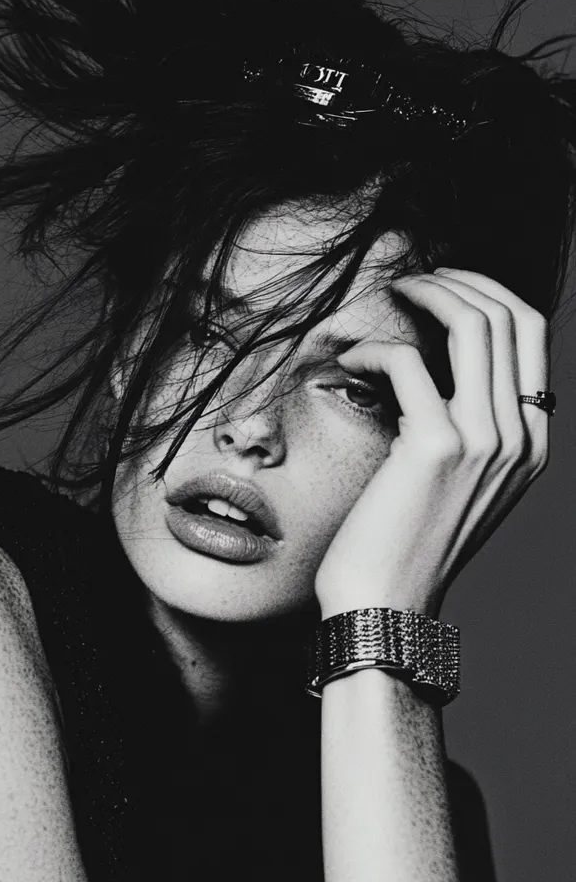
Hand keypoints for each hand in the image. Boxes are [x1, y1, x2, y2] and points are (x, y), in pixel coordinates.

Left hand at [314, 268, 549, 618]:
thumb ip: (466, 427)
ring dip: (425, 295)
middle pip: (509, 317)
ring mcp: (486, 441)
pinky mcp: (437, 447)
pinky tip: (349, 362)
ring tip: (388, 296)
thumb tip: (432, 365)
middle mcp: (520, 437)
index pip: (532, 335)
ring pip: (473, 326)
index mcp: (531, 442)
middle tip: (412, 279)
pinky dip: (373, 349)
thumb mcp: (458, 482)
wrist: (386, 602)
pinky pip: (409, 362)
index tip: (443, 284)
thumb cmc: (406, 541)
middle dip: (458, 281)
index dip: (488, 292)